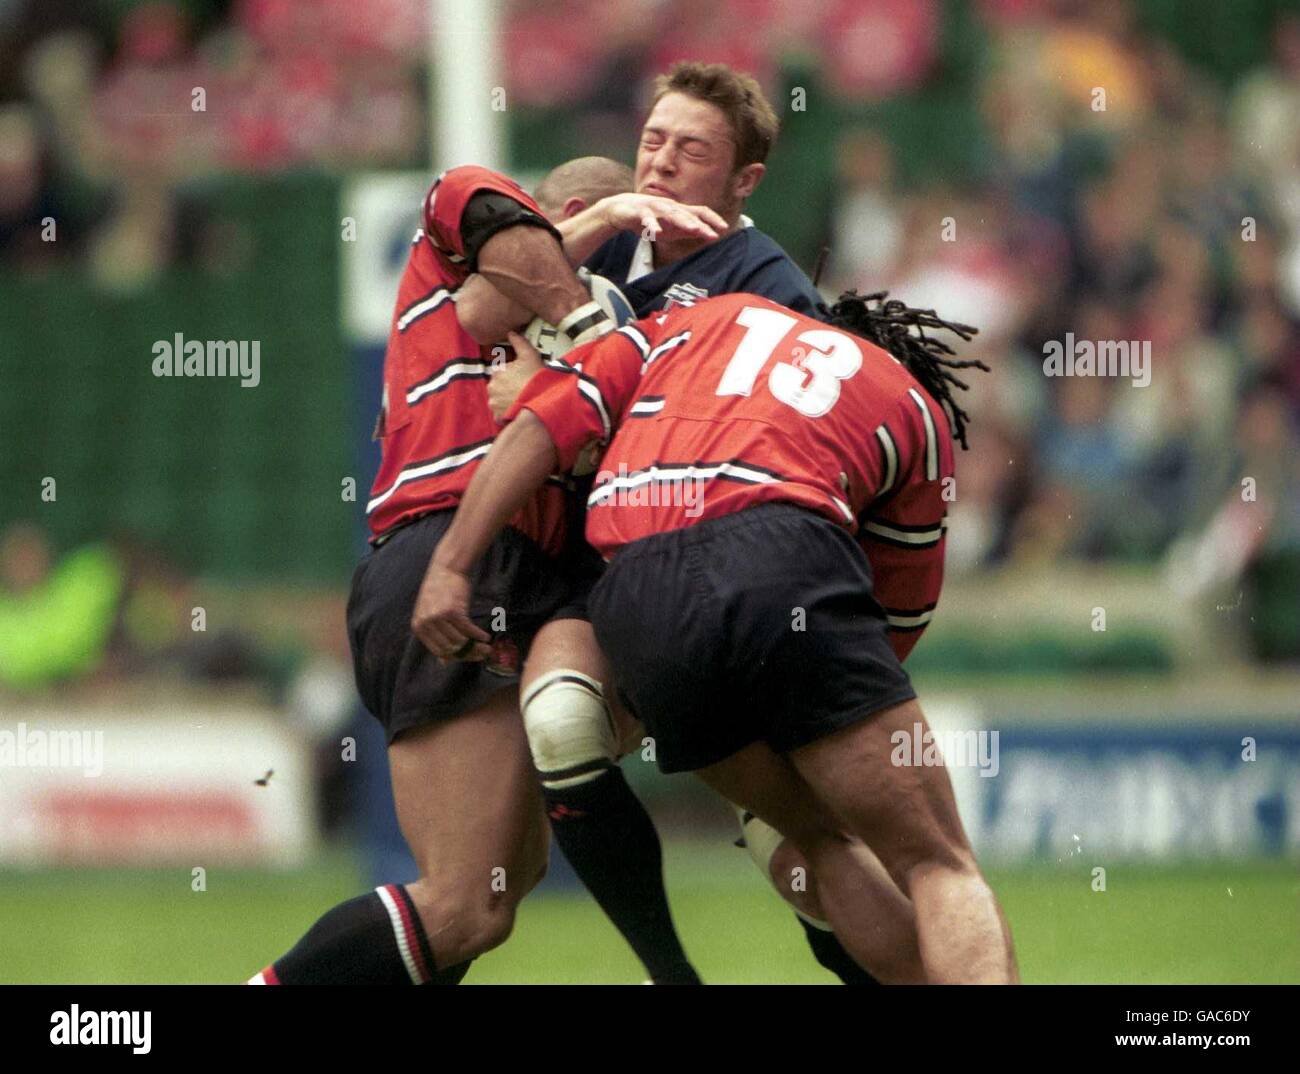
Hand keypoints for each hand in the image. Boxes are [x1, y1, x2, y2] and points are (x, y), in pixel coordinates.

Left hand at [410, 561, 491, 661]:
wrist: (446, 569)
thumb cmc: (440, 592)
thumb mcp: (431, 614)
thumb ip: (436, 637)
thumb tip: (443, 662)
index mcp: (418, 627)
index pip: (438, 651)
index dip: (456, 657)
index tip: (469, 658)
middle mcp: (426, 624)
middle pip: (450, 648)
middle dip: (468, 654)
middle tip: (482, 655)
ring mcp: (438, 618)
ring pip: (460, 641)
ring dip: (476, 646)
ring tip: (486, 647)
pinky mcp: (452, 611)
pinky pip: (468, 630)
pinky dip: (479, 635)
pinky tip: (486, 637)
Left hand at [488, 332, 543, 421]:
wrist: (541, 404)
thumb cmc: (536, 379)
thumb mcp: (530, 355)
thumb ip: (519, 342)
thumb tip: (511, 332)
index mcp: (497, 371)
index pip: (502, 372)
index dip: (513, 374)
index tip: (523, 378)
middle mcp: (491, 387)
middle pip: (499, 386)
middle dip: (508, 388)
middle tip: (524, 389)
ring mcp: (494, 403)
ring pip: (498, 400)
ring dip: (507, 400)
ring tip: (522, 401)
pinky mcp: (498, 417)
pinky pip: (500, 414)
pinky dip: (507, 413)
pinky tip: (518, 410)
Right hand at [598, 193, 726, 243]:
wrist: (620, 211)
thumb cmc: (648, 220)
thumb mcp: (669, 228)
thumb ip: (687, 231)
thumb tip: (707, 234)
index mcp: (677, 210)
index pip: (699, 212)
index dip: (712, 219)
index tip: (724, 228)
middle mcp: (668, 206)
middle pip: (687, 214)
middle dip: (700, 224)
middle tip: (712, 234)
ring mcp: (654, 207)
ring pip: (670, 213)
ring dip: (682, 221)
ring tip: (693, 229)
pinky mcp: (639, 211)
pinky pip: (646, 218)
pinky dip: (652, 225)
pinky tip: (657, 232)